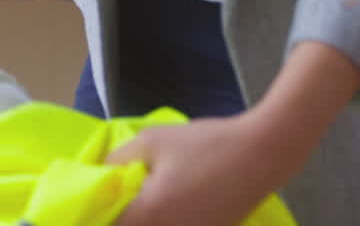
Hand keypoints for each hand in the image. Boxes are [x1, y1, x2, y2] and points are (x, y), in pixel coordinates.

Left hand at [108, 114, 284, 225]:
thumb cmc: (204, 144)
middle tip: (119, 200)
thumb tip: (99, 174)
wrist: (262, 154)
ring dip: (145, 220)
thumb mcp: (150, 142)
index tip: (97, 205)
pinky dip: (167, 220)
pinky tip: (169, 203)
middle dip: (123, 218)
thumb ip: (117, 161)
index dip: (100, 217)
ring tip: (146, 198)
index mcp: (150, 215)